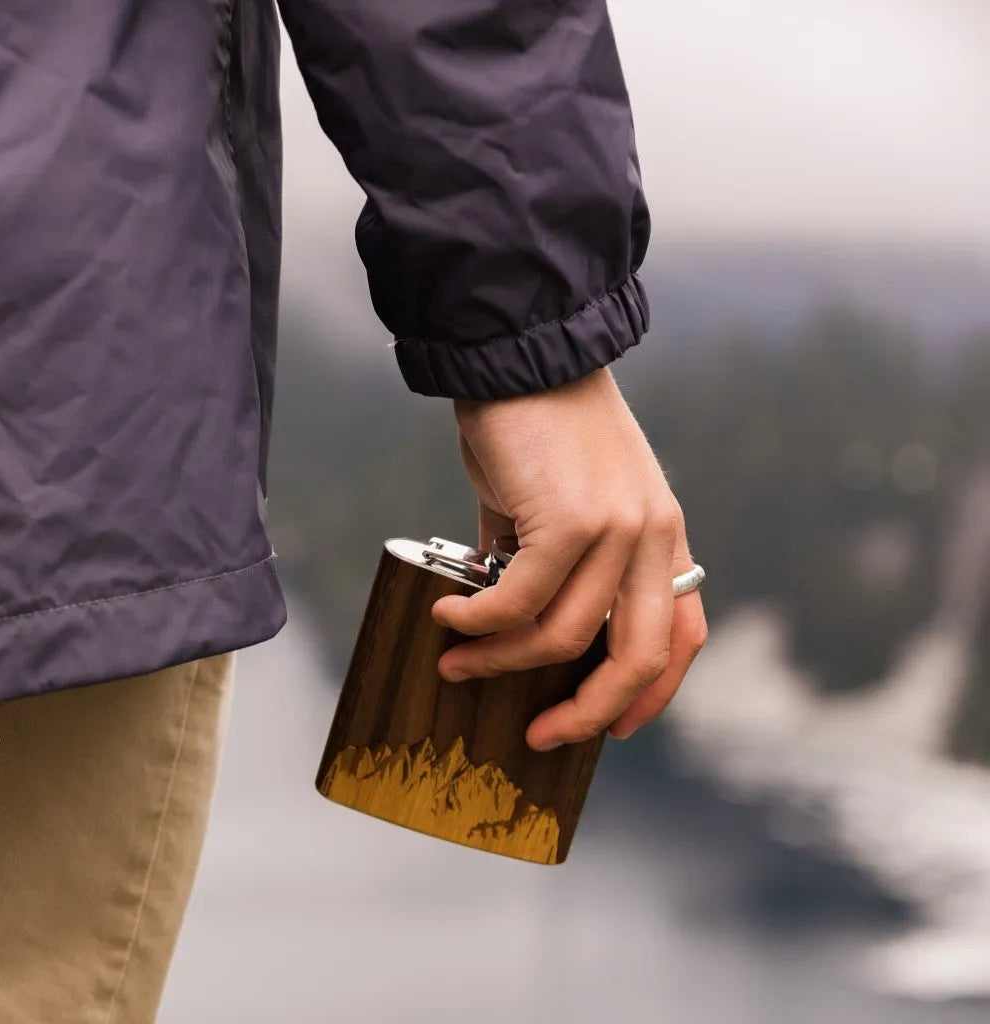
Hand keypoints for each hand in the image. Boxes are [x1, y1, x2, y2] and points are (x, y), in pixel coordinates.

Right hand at [431, 367, 706, 751]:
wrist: (522, 354)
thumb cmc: (538, 427)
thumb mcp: (566, 501)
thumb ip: (552, 563)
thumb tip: (507, 622)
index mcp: (662, 535)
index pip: (683, 634)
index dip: (654, 693)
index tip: (616, 727)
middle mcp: (653, 536)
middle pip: (640, 658)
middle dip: (589, 713)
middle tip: (542, 737)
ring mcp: (618, 528)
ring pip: (564, 637)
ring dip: (501, 662)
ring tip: (457, 662)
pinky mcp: (570, 519)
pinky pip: (520, 601)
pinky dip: (479, 623)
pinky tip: (447, 618)